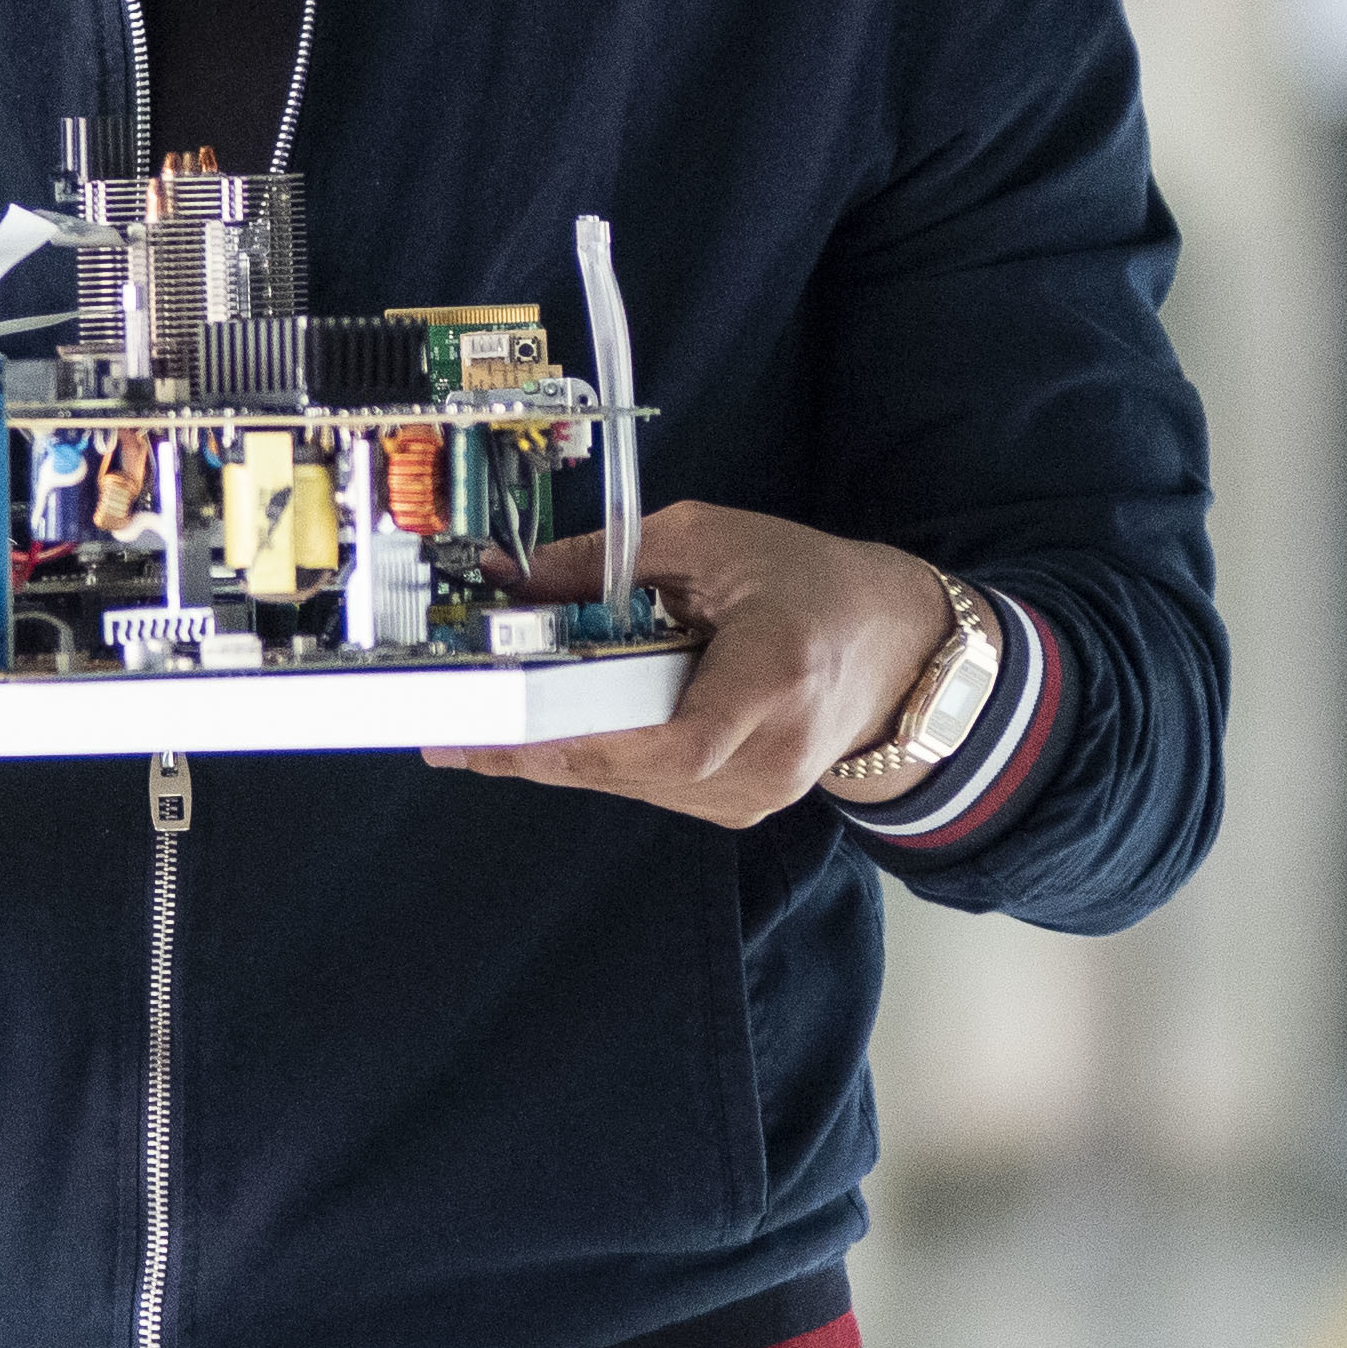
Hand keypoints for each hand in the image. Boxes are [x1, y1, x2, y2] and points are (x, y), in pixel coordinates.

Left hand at [423, 505, 956, 832]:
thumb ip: (608, 560)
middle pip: (635, 768)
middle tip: (450, 737)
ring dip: (551, 760)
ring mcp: (757, 792)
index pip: (677, 738)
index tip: (509, 729)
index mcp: (779, 677)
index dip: (588, 739)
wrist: (897, 650)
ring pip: (632, 784)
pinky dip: (594, 761)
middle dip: (535, 750)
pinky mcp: (740, 807)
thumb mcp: (714, 540)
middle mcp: (771, 753)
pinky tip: (535, 744)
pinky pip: (649, 786)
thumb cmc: (813, 583)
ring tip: (469, 740)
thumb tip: (511, 578)